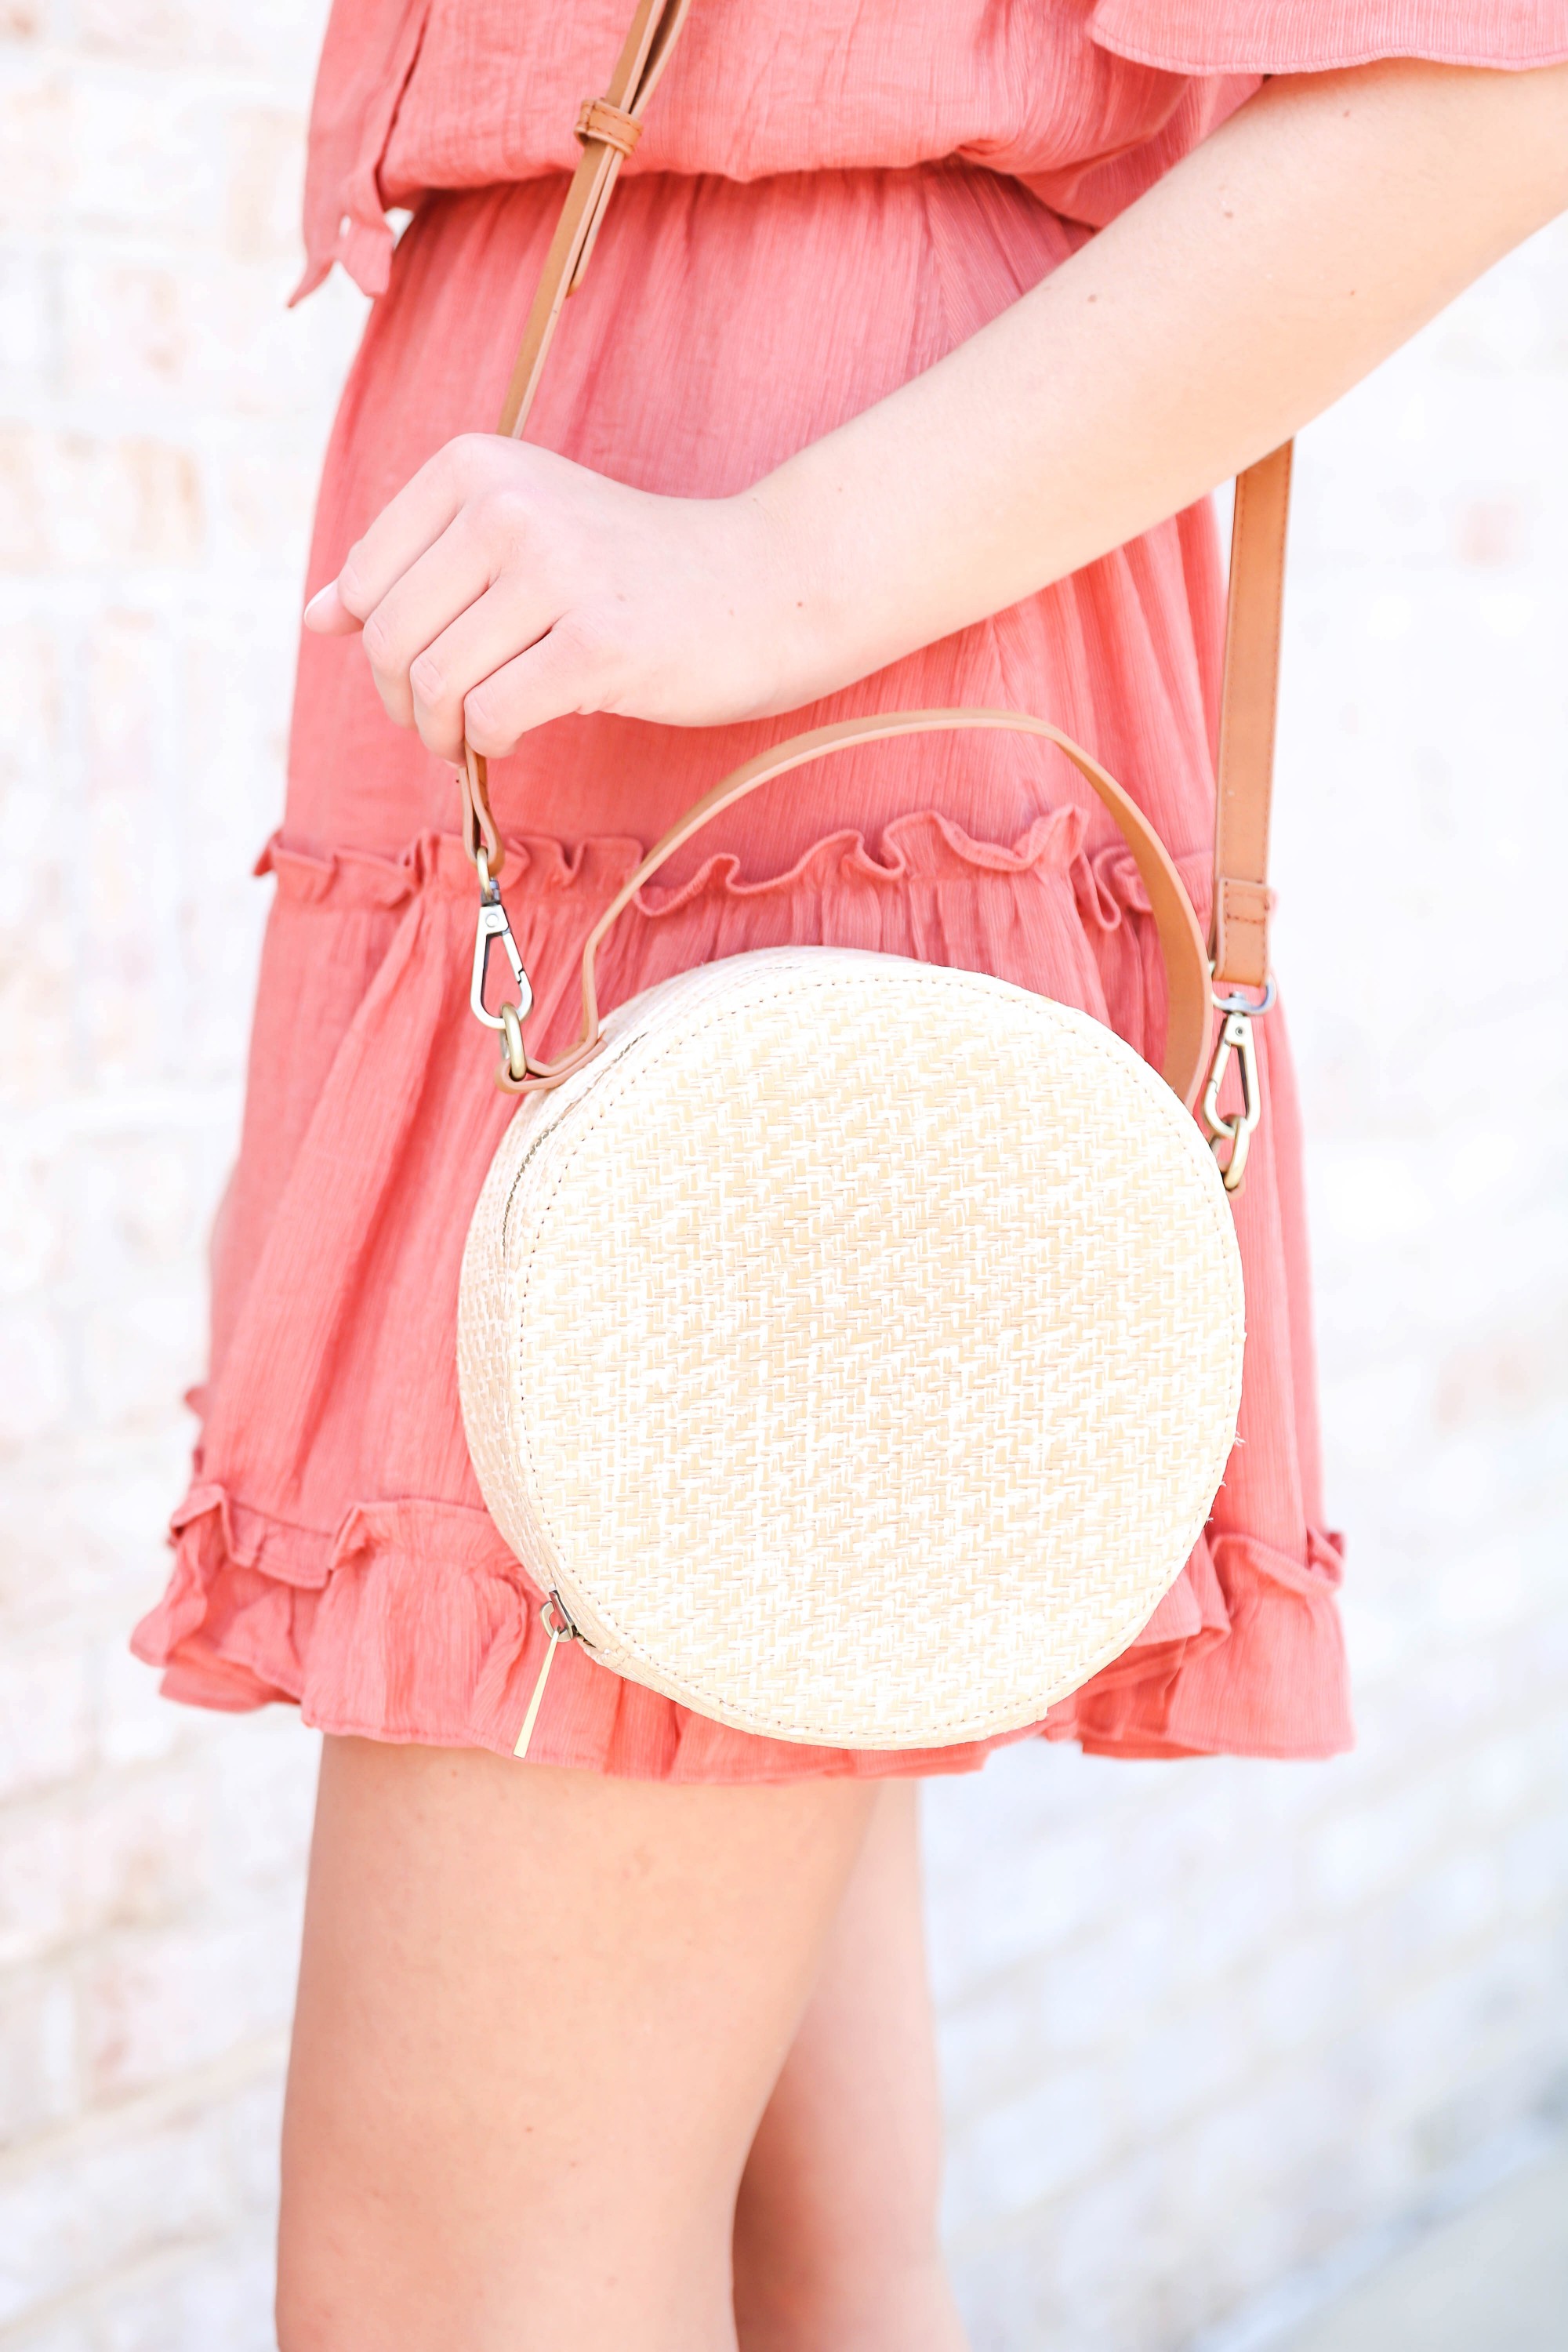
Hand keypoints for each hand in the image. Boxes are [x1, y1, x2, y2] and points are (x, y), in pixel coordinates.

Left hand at [303, 434, 819, 759]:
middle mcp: (507, 504)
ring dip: (443, 734)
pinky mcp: (597, 642)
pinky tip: (520, 736)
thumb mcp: (517, 538)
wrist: (765, 585)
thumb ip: (414, 567)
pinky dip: (491, 744)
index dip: (378, 648)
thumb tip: (314, 615)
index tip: (423, 674)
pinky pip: (492, 716)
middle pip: (389, 638)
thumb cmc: (632, 572)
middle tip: (445, 726)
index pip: (365, 580)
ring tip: (478, 738)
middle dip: (404, 703)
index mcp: (476, 466)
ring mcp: (555, 570)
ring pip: (435, 684)